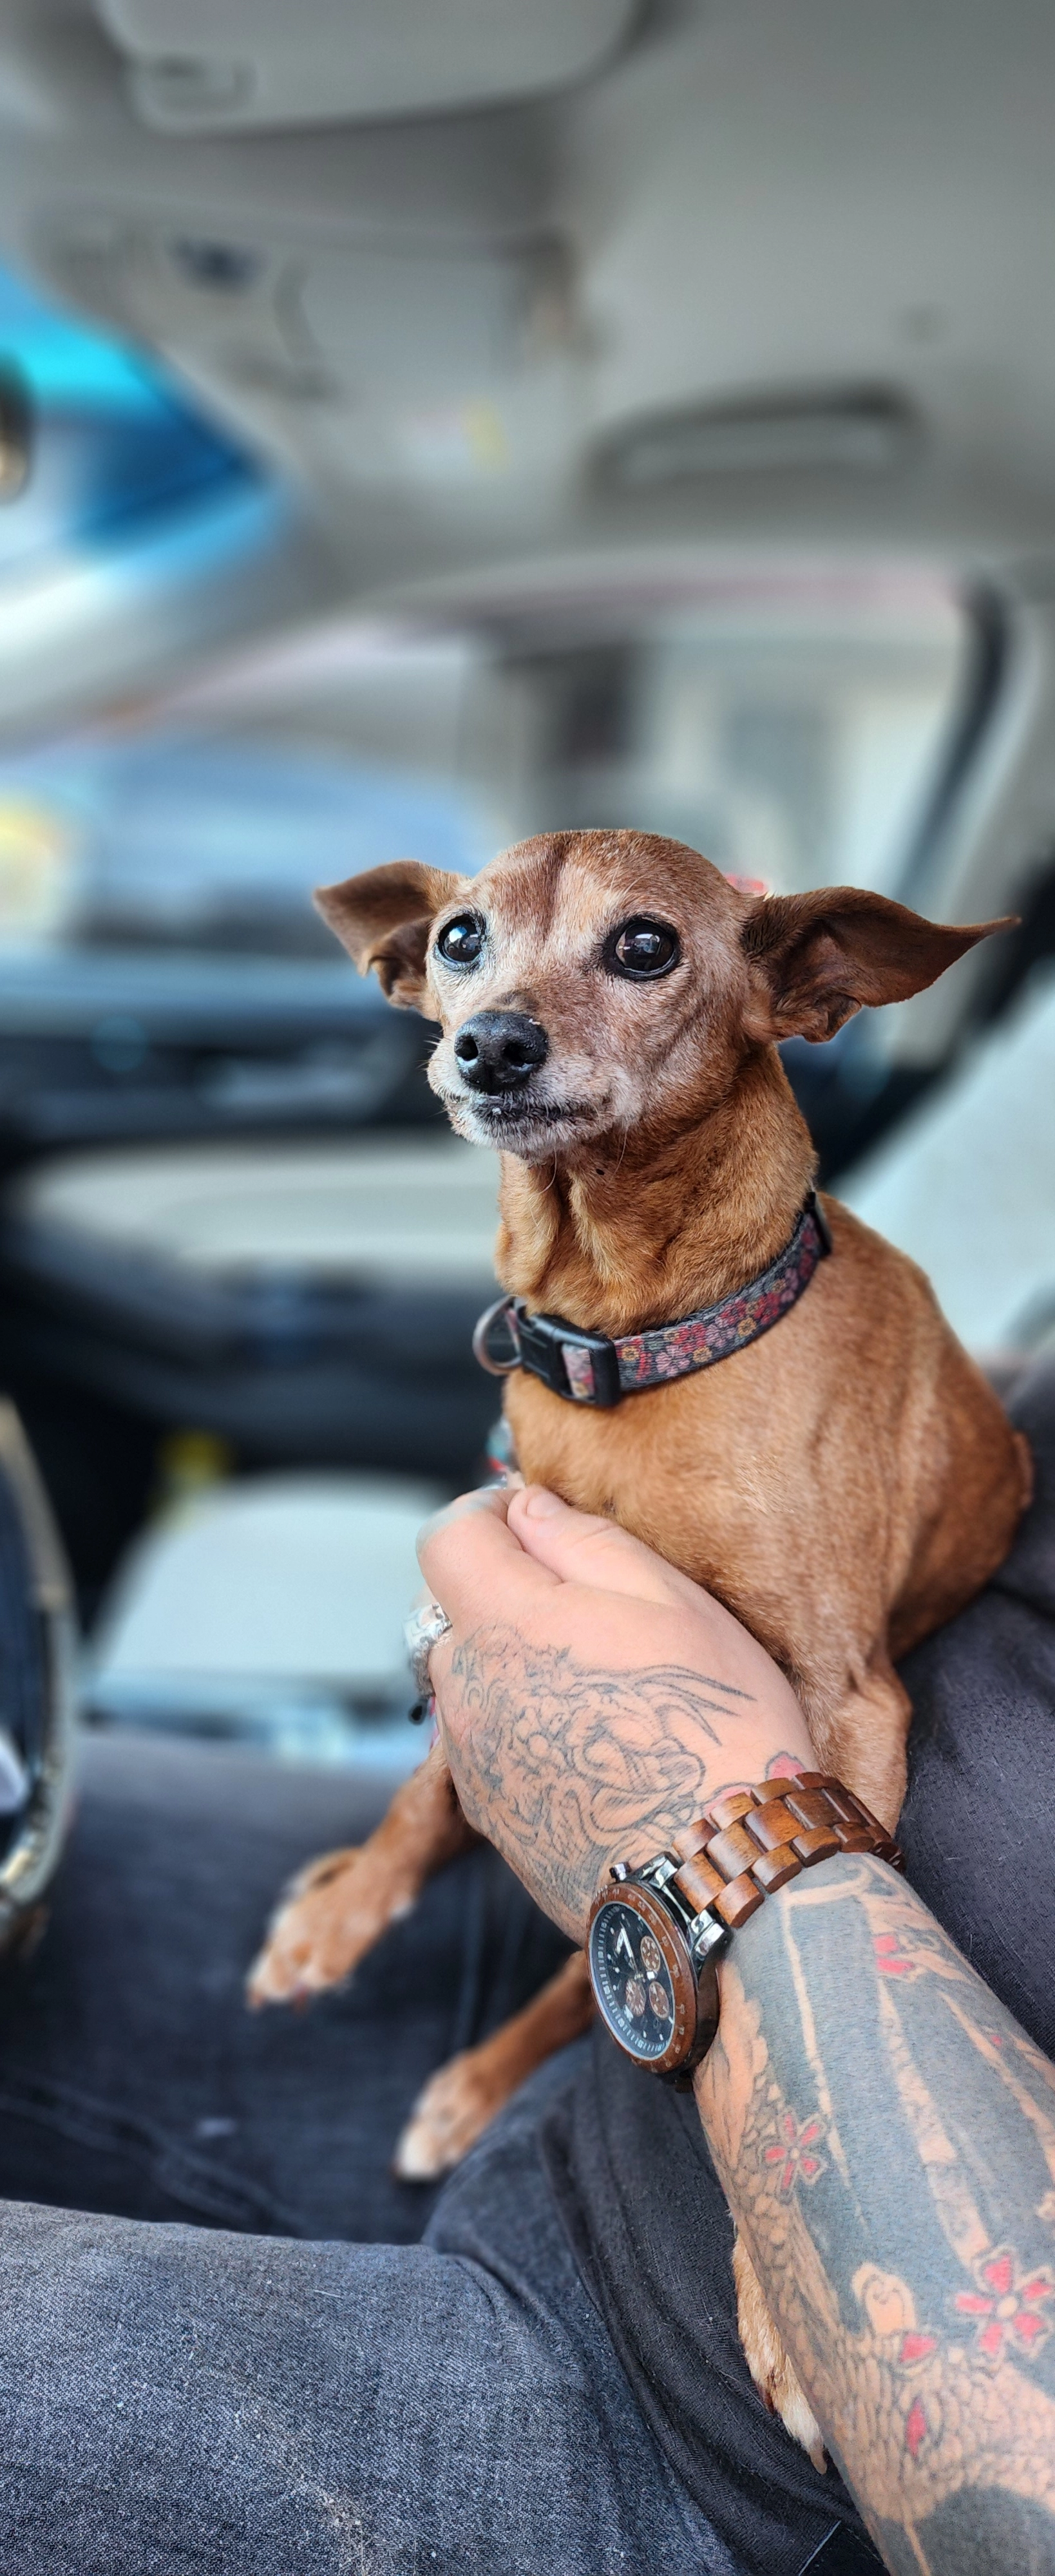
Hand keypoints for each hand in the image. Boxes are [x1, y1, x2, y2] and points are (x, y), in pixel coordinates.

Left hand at [417, 1484, 813, 1940]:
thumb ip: (584, 1542)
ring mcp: (472, 1762)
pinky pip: (488, 1742)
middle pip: (451, 1610)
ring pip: (470, 1680)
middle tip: (592, 1615)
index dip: (488, 1515)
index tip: (535, 1523)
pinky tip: (596, 1748)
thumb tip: (527, 1509)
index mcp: (506, 1626)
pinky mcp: (490, 1818)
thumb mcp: (672, 1604)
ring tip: (603, 1691)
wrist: (723, 1878)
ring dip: (514, 1665)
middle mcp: (468, 1693)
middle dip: (505, 1594)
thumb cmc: (717, 1731)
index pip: (445, 1537)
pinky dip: (525, 1727)